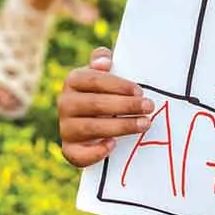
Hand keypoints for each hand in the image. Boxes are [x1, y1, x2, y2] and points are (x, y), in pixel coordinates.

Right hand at [58, 47, 155, 167]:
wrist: (97, 120)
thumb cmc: (106, 92)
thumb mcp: (105, 73)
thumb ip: (102, 60)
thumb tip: (104, 62)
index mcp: (74, 80)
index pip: (94, 80)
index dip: (118, 85)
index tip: (140, 91)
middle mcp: (65, 103)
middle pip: (95, 104)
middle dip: (126, 106)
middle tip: (149, 107)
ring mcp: (66, 127)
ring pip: (91, 128)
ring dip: (120, 126)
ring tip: (144, 124)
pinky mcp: (69, 148)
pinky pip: (78, 154)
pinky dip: (95, 151)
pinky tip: (113, 145)